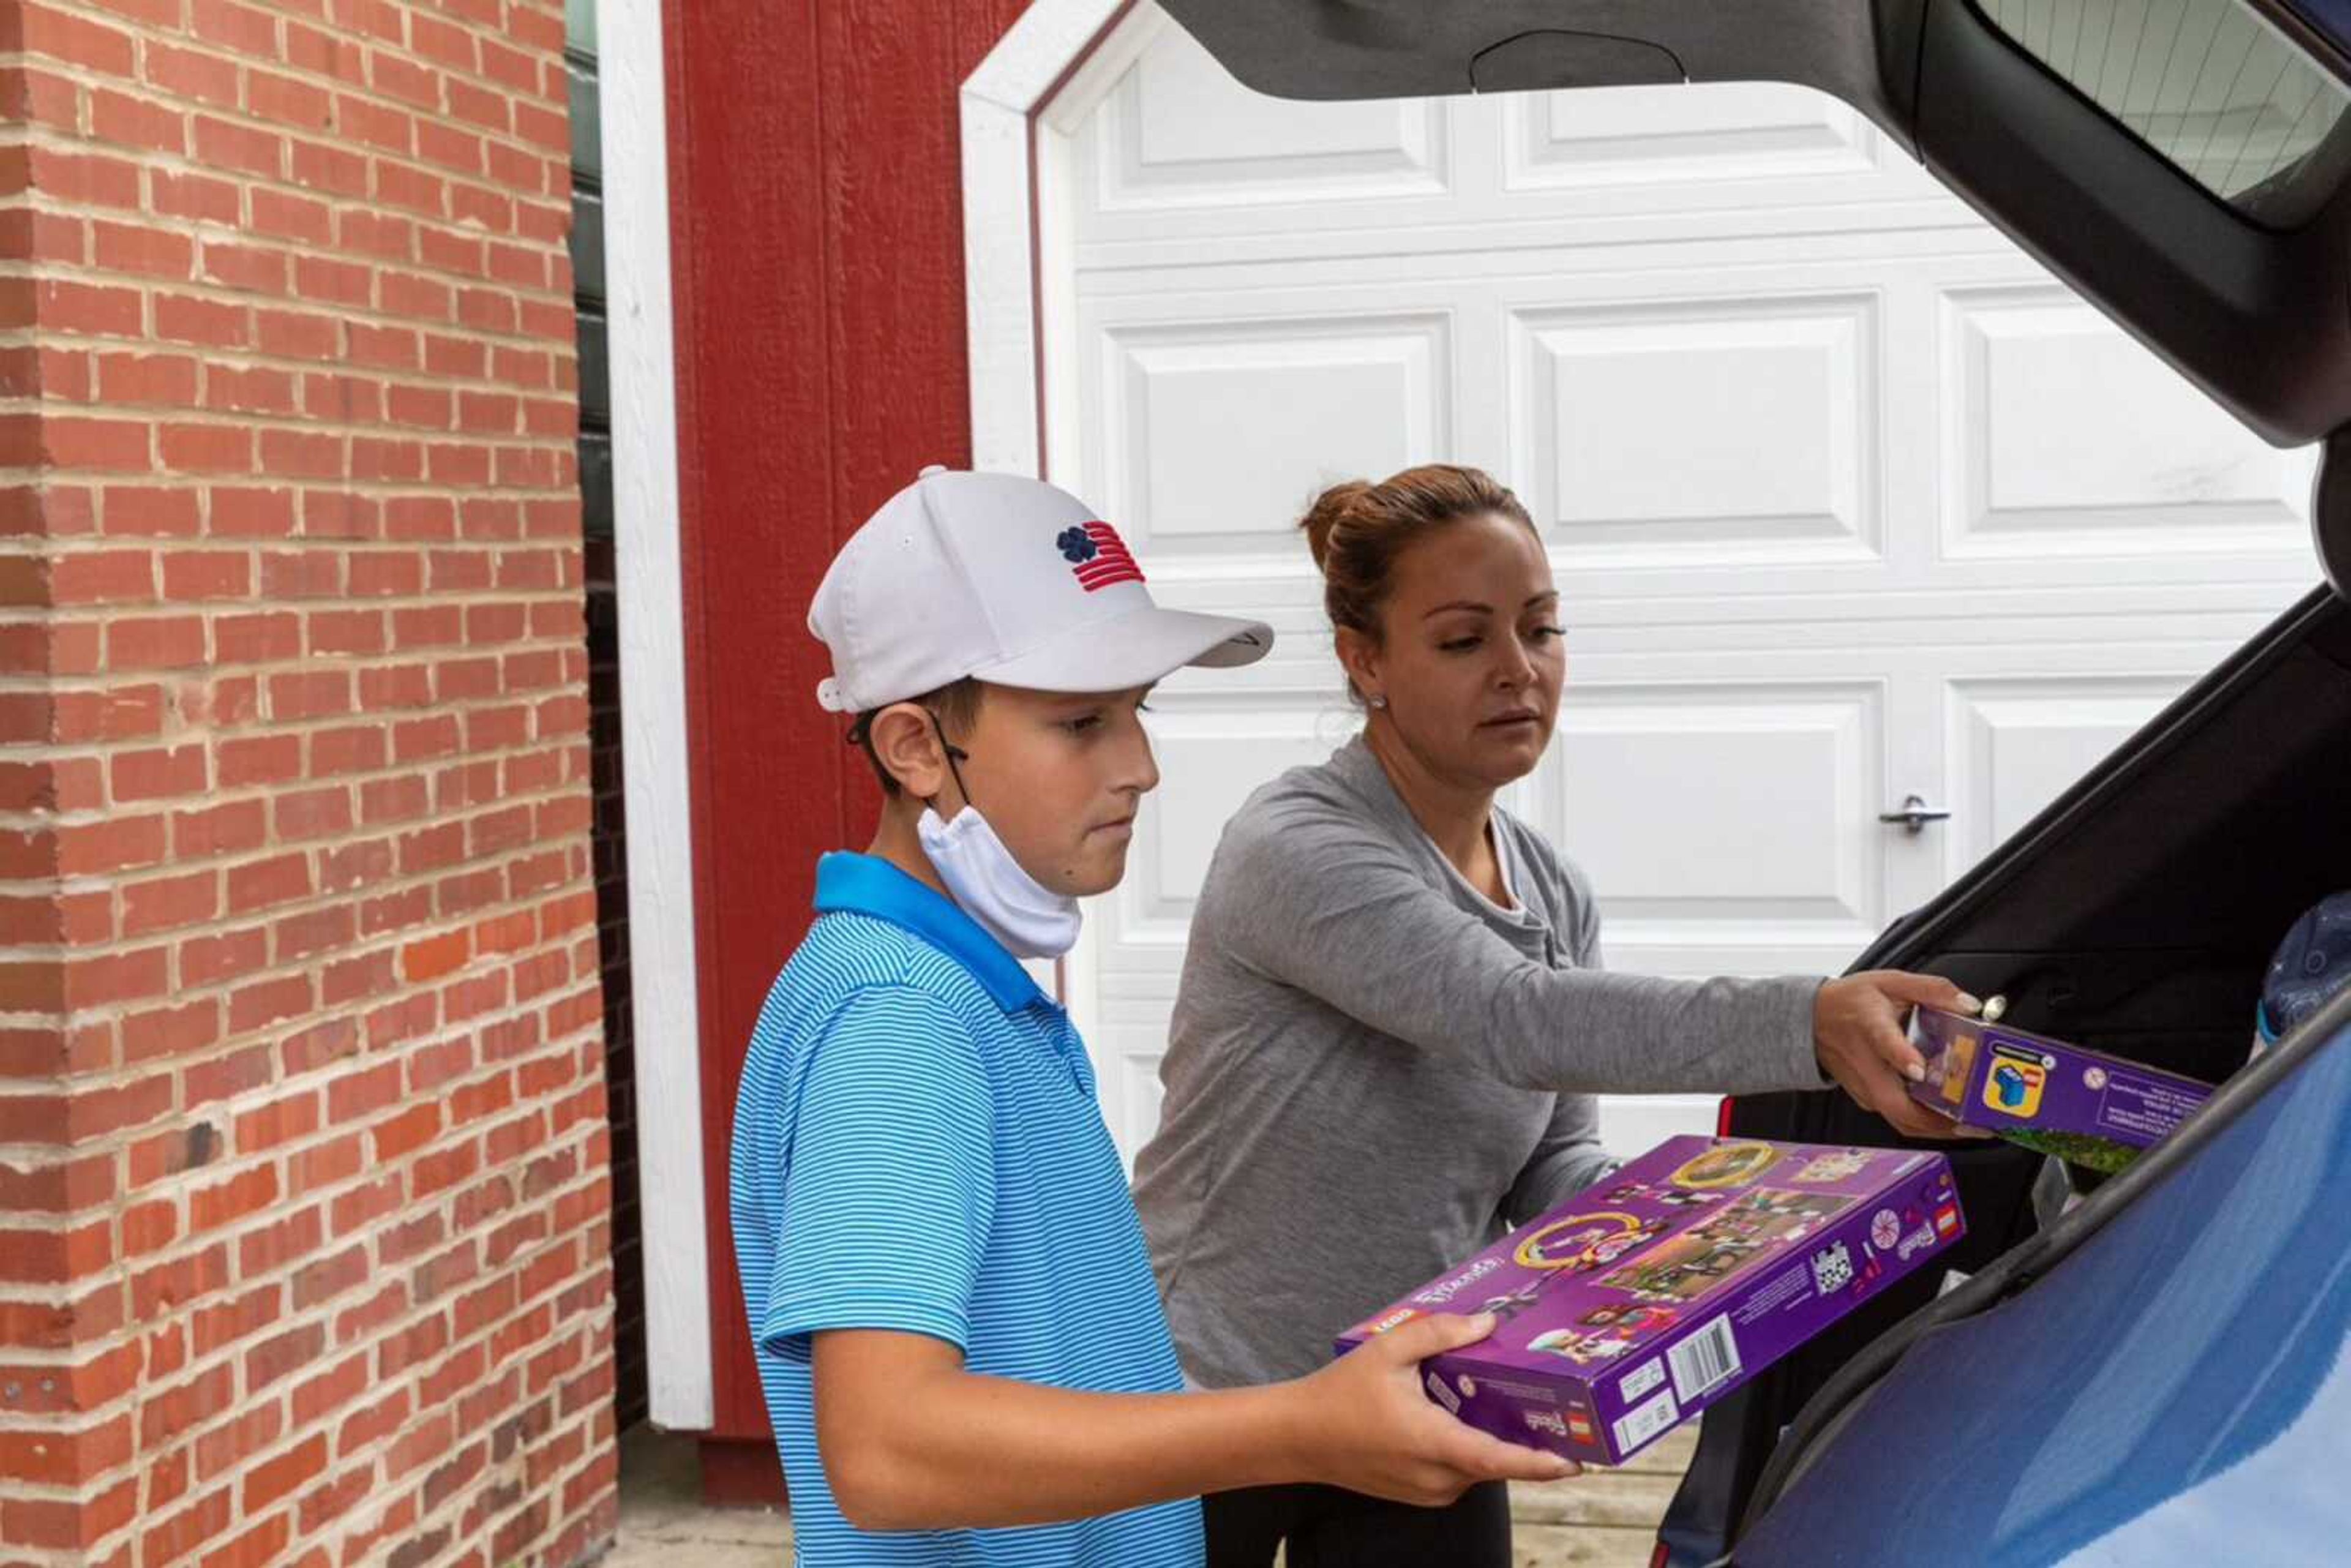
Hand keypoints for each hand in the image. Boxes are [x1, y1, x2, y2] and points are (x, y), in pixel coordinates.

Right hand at [1288, 1312, 1578, 1505]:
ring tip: (1502, 1404)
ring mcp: (1428, 1491)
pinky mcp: (1420, 1494)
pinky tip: (1459, 1416)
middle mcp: (1438, 1477)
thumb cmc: (1341, 1393)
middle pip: (1497, 1462)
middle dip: (1526, 1441)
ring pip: (1478, 1467)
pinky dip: (1468, 1448)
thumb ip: (1439, 1333)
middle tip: (1553, 1411)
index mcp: (1434, 1443)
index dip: (1542, 1463)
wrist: (1299, 1437)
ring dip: (1491, 1440)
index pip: (1500, 1460)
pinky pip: (1459, 1473)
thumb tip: (1488, 1323)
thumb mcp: (1388, 1349)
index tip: (1579, 1461)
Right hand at [1814, 971, 1990, 1139]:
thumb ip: (1932, 989)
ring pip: (1902, 1120)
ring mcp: (1866, 1088)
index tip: (1920, 1070)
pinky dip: (1927, 1123)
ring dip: (1938, 1129)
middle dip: (1939, 1120)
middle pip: (1899, 1106)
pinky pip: (1900, 1118)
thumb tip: (1968, 1004)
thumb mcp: (1890, 982)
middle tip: (1975, 1121)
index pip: (1884, 1045)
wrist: (1811, 1020)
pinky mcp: (1868, 1100)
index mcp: (1871, 1029)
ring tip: (1973, 1127)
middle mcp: (1867, 1066)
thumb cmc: (1849, 1003)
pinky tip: (1951, 1117)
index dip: (1902, 1058)